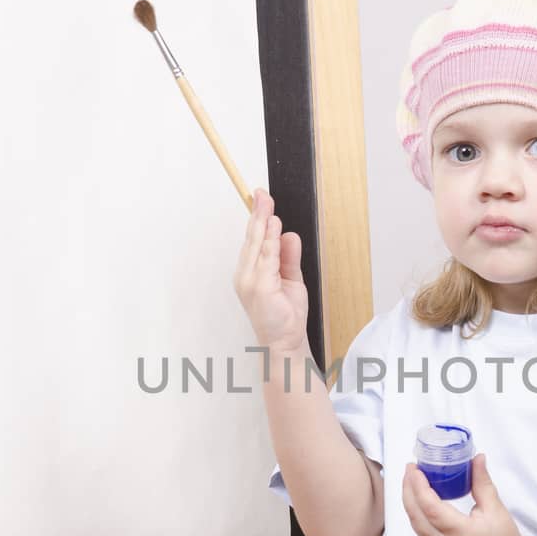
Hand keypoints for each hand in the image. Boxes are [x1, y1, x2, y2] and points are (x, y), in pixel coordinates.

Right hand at [233, 188, 307, 353]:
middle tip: (261, 193)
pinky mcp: (260, 287)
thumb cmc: (284, 315)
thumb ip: (288, 256)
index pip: (252, 240)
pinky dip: (271, 240)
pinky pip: (267, 258)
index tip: (261, 199)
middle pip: (251, 238)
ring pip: (258, 244)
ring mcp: (250, 281)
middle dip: (257, 213)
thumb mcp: (290, 279)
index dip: (257, 218)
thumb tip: (289, 234)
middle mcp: (246, 275)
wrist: (285, 342)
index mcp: (250, 272)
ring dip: (263, 222)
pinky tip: (275, 226)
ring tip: (267, 203)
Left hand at [402, 453, 526, 535]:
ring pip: (414, 522)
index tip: (415, 468)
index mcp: (461, 533)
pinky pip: (418, 529)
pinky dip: (415, 511)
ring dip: (409, 499)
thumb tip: (476, 458)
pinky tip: (418, 498)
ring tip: (412, 479)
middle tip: (411, 468)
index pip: (430, 506)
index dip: (418, 485)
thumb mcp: (495, 509)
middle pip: (415, 513)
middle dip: (408, 488)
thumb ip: (482, 482)